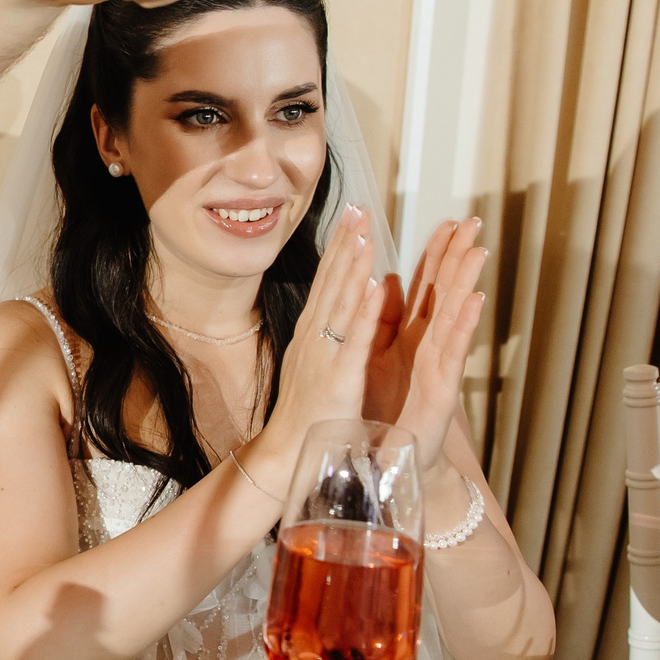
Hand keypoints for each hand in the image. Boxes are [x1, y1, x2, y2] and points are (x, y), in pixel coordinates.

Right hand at [247, 205, 385, 482]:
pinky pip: (354, 338)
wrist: (286, 451)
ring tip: (365, 233)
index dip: (338, 248)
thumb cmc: (303, 413)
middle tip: (358, 208)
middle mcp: (314, 337)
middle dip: (345, 243)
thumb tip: (329, 313)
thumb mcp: (313, 366)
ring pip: (341, 302)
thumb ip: (323, 338)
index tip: (350, 217)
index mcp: (312, 334)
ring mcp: (325, 354)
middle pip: (331, 282)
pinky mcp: (339, 376)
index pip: (326, 282)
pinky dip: (363, 311)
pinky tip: (373, 286)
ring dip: (352, 266)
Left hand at [367, 216, 488, 469]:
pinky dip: (464, 324)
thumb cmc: (385, 409)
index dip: (436, 255)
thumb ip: (386, 321)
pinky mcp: (443, 387)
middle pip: (446, 292)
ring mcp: (439, 364)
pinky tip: (474, 300)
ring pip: (454, 314)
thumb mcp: (378, 357)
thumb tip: (389, 282)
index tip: (446, 223)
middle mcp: (429, 345)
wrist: (389, 456)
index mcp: (411, 336)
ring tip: (478, 250)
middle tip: (473, 221)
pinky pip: (453, 350)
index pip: (426, 287)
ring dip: (467, 281)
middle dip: (458, 257)